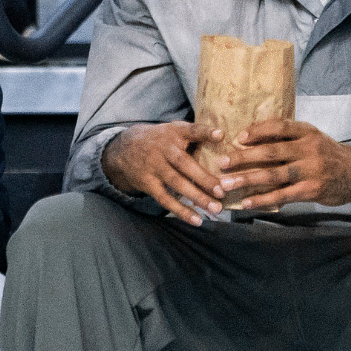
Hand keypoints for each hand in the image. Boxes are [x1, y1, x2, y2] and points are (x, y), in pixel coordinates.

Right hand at [101, 121, 225, 225]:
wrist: (124, 148)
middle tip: (222, 190)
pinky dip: (181, 211)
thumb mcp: (174, 130)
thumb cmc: (160, 140)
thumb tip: (226, 139)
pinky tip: (197, 220)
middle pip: (185, 164)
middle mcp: (164, 149)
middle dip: (204, 178)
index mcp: (174, 132)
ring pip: (177, 183)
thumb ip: (195, 135)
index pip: (191, 130)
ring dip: (197, 197)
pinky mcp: (148, 183)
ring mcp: (154, 167)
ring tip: (216, 208)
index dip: (206, 132)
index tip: (221, 135)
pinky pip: (165, 199)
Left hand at [218, 119, 350, 209]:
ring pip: (273, 174)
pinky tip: (246, 202)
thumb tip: (252, 137)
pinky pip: (282, 195)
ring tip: (226, 184)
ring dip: (247, 179)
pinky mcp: (311, 190)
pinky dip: (262, 199)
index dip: (257, 131)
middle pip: (271, 152)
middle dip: (243, 157)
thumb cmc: (329, 155)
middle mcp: (309, 149)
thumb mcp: (313, 138)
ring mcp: (311, 170)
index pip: (279, 127)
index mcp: (307, 132)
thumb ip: (290, 137)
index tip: (238, 137)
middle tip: (222, 162)